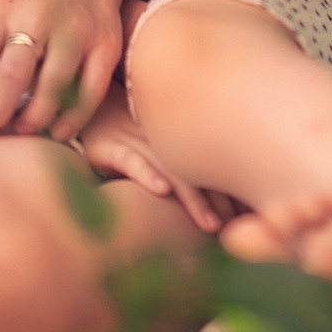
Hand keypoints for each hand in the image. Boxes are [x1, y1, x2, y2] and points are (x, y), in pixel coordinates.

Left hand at [0, 0, 129, 147]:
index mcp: (1, 8)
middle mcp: (37, 17)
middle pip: (11, 77)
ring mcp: (74, 30)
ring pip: (52, 88)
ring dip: (33, 119)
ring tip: (22, 130)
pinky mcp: (105, 44)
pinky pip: (89, 92)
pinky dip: (73, 119)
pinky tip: (58, 130)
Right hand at [72, 84, 226, 232]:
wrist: (80, 103)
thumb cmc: (116, 129)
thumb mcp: (145, 145)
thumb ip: (172, 165)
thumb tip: (206, 205)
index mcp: (171, 140)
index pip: (208, 168)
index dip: (228, 193)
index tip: (251, 219)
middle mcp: (159, 140)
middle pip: (197, 173)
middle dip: (219, 202)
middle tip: (241, 228)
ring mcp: (135, 141)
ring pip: (171, 171)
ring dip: (192, 198)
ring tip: (210, 223)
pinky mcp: (108, 145)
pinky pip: (130, 160)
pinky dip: (147, 174)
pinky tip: (161, 190)